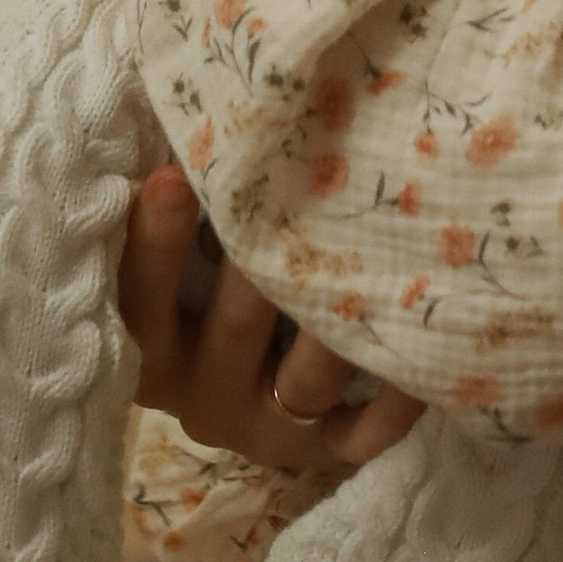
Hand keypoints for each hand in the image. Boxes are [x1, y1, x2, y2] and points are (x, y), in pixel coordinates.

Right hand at [120, 169, 421, 481]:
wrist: (248, 399)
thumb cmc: (208, 286)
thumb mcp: (180, 259)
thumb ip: (182, 205)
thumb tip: (197, 111)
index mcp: (149, 344)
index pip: (138, 298)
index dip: (154, 241)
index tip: (175, 178)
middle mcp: (198, 392)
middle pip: (236, 328)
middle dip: (269, 265)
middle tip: (301, 201)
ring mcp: (262, 426)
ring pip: (304, 381)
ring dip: (339, 328)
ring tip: (380, 266)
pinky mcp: (320, 450)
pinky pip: (364, 432)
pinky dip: (396, 398)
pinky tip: (425, 356)